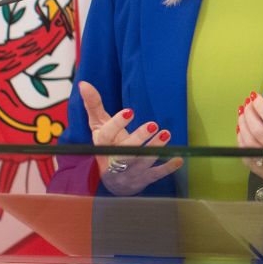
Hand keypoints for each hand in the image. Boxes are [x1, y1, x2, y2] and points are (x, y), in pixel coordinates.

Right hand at [80, 80, 181, 195]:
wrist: (113, 180)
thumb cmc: (107, 146)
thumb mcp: (99, 126)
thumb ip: (93, 106)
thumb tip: (84, 83)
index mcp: (102, 146)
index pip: (106, 136)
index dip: (117, 124)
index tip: (130, 111)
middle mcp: (114, 161)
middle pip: (125, 152)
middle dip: (139, 138)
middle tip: (153, 124)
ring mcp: (129, 172)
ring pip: (141, 162)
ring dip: (154, 149)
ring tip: (166, 133)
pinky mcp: (143, 179)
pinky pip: (156, 175)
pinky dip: (167, 168)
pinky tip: (178, 159)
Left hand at [236, 92, 262, 196]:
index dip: (262, 108)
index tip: (256, 98)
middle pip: (259, 132)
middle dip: (250, 115)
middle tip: (247, 104)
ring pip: (251, 145)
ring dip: (243, 128)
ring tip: (242, 115)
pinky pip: (249, 160)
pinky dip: (242, 145)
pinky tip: (242, 133)